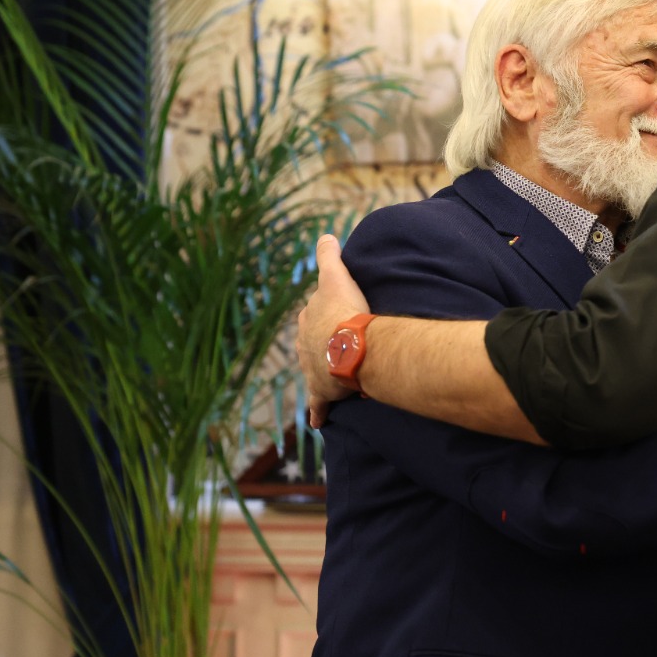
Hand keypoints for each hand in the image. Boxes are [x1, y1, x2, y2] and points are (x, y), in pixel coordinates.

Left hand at [296, 234, 369, 427]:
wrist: (350, 346)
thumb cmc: (345, 312)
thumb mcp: (336, 277)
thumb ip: (329, 257)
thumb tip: (326, 235)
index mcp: (309, 321)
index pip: (313, 317)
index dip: (324, 316)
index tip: (335, 318)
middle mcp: (305, 346)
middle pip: (311, 345)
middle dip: (321, 347)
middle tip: (338, 348)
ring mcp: (313, 370)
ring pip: (315, 372)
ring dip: (324, 374)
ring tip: (337, 377)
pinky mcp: (323, 392)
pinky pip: (319, 405)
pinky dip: (317, 412)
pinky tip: (317, 421)